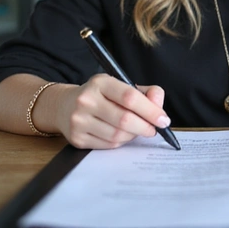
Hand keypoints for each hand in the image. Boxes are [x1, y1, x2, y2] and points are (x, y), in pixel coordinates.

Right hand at [55, 74, 169, 148]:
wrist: (64, 106)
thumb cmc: (101, 96)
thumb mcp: (121, 85)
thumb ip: (145, 93)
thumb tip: (159, 106)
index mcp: (100, 82)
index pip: (129, 97)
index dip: (150, 110)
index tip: (163, 119)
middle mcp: (86, 100)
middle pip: (124, 119)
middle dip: (145, 127)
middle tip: (153, 129)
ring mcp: (79, 120)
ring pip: (117, 135)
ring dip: (133, 135)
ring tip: (136, 130)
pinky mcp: (77, 138)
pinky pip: (108, 145)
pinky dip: (121, 142)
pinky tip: (121, 135)